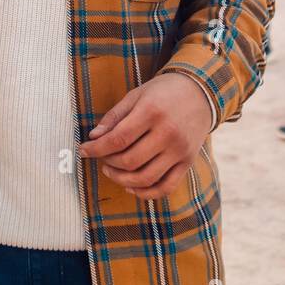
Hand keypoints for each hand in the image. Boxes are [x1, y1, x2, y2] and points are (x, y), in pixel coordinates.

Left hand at [77, 72, 212, 200]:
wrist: (201, 92)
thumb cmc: (163, 91)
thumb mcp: (136, 95)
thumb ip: (115, 116)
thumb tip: (94, 137)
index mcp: (151, 111)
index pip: (118, 139)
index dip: (97, 148)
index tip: (83, 150)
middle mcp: (167, 132)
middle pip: (129, 160)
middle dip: (108, 162)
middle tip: (100, 157)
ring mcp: (179, 150)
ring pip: (145, 178)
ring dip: (122, 180)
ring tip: (111, 170)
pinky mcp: (188, 162)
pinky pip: (166, 187)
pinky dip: (146, 193)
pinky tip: (131, 186)